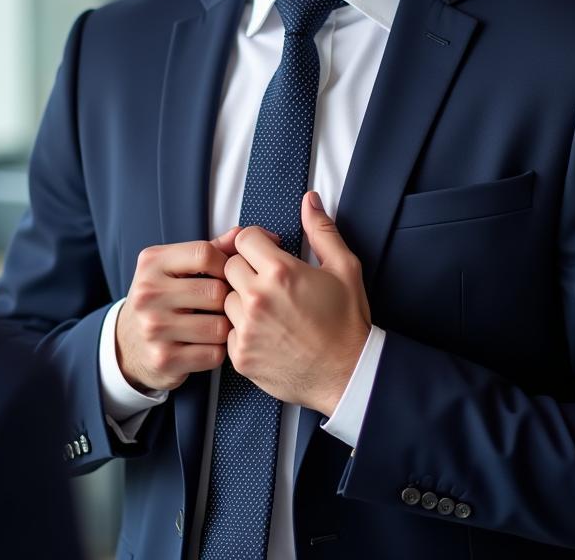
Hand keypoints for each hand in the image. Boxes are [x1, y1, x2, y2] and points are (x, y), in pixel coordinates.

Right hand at [114, 227, 278, 392]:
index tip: (227, 275)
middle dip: (227, 300)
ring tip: (214, 326)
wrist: (127, 345)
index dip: (227, 264)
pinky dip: (217, 352)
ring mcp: (154, 328)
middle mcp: (148, 293)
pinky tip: (205, 346)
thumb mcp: (174, 268)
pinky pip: (214, 354)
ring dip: (224, 328)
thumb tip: (244, 234)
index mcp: (152, 262)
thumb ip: (209, 250)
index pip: (205, 253)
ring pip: (219, 326)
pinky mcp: (164, 358)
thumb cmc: (161, 299)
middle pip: (216, 291)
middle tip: (221, 306)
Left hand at [223, 192, 371, 415]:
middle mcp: (257, 298)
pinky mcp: (241, 355)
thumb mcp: (344, 268)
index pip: (243, 239)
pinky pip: (228, 330)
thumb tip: (310, 200)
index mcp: (280, 272)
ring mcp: (246, 329)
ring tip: (269, 308)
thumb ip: (322, 229)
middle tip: (270, 280)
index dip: (257, 242)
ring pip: (226, 298)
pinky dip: (242, 329)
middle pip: (230, 266)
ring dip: (241, 299)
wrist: (348, 374)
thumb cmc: (347, 322)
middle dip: (247, 268)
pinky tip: (267, 331)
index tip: (269, 252)